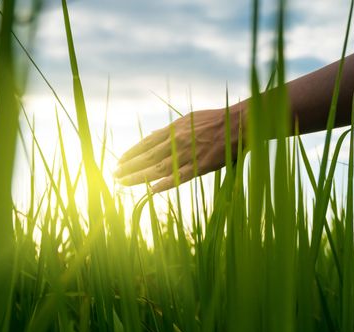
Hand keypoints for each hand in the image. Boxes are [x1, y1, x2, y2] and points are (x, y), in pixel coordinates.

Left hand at [114, 104, 245, 192]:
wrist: (240, 124)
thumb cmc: (215, 120)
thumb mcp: (189, 119)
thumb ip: (171, 129)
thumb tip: (153, 134)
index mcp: (175, 129)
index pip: (147, 143)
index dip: (131, 153)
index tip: (119, 161)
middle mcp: (178, 140)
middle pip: (148, 156)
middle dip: (129, 166)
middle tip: (114, 174)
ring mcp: (188, 154)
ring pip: (158, 168)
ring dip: (138, 176)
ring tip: (123, 182)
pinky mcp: (200, 166)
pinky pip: (179, 177)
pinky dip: (164, 184)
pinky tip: (150, 191)